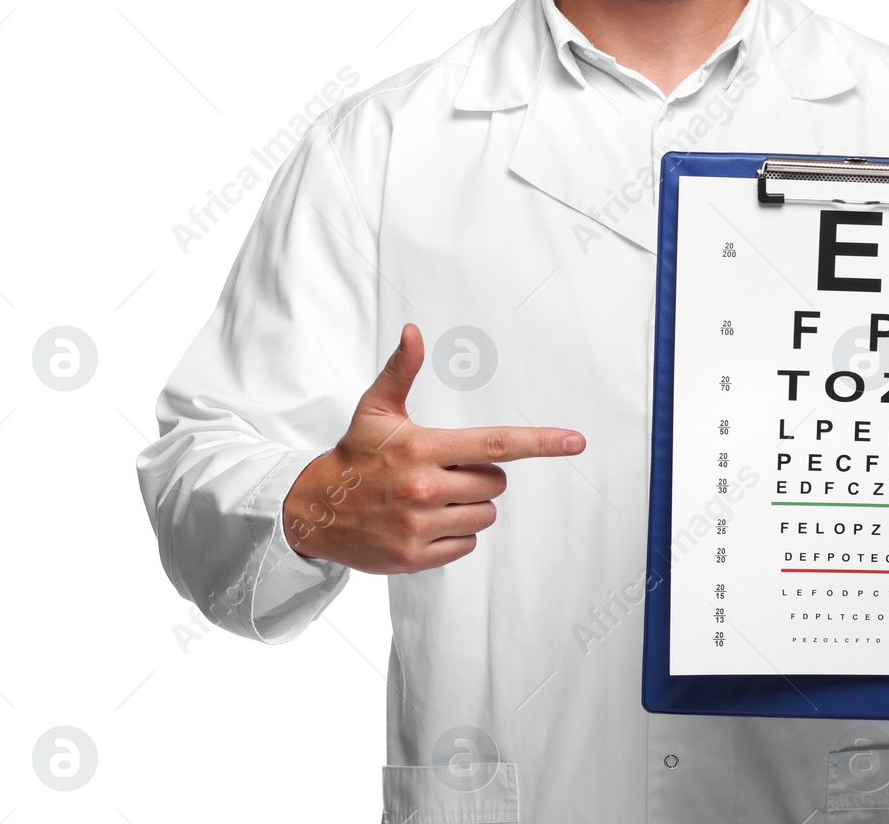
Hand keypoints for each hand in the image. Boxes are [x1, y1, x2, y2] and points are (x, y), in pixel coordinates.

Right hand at [282, 323, 585, 572]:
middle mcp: (424, 488)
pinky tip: (424, 524)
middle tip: (443, 472)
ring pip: (484, 515)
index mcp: (422, 448)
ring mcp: (419, 526)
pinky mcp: (414, 557)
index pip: (495, 444)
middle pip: (495, 483)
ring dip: (468, 507)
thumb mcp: (376, 410)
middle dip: (479, 477)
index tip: (575, 441)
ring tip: (430, 499)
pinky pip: (465, 546)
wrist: (313, 511)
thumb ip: (401, 370)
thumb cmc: (354, 455)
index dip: (540, 442)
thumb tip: (413, 331)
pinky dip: (453, 537)